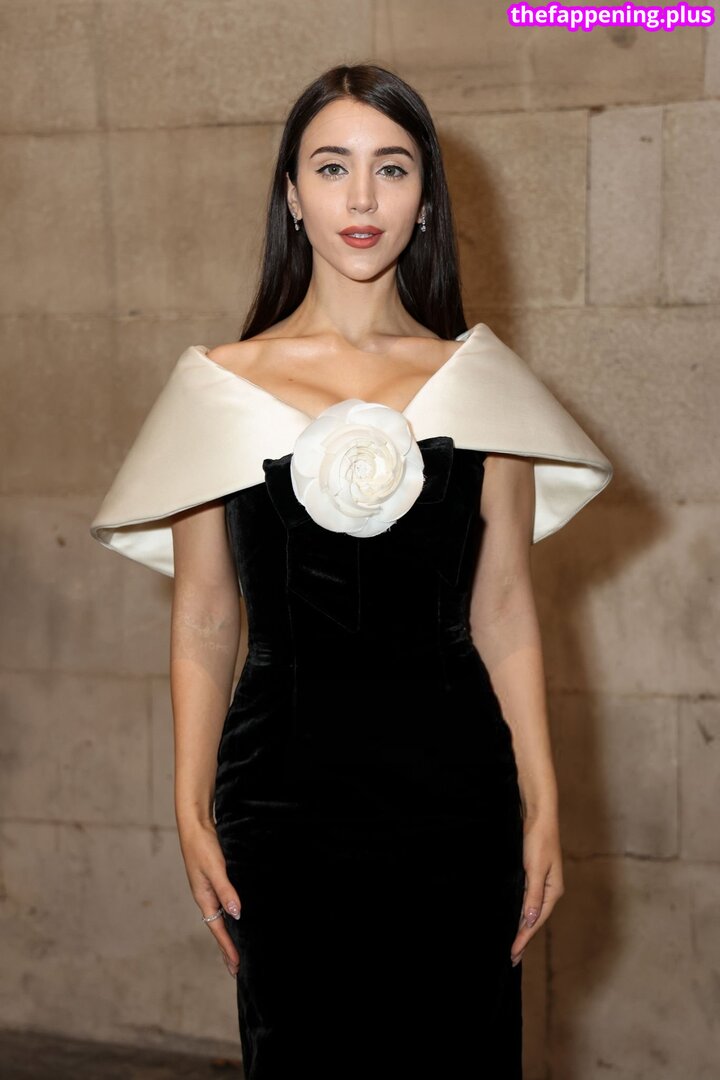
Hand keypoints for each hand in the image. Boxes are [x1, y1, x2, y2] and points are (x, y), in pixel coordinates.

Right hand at [177, 819, 242, 977]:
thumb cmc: (202, 845)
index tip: (237, 966)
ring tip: (239, 948)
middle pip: (218, 928)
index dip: (228, 948)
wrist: (195, 824)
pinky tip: (239, 916)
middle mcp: (207, 896)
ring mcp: (210, 888)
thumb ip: (225, 890)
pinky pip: (224, 902)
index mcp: (203, 898)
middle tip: (237, 968)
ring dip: (230, 932)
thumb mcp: (215, 868)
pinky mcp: (216, 878)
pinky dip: (231, 914)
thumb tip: (236, 914)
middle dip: (227, 947)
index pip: (218, 930)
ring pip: (222, 916)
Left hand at [510, 812, 563, 965]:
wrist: (538, 815)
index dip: (524, 938)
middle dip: (523, 938)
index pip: (535, 921)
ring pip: (529, 911)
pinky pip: (525, 899)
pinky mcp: (532, 874)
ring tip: (513, 945)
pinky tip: (513, 918)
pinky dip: (519, 911)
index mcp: (553, 891)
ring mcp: (541, 882)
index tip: (513, 954)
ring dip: (520, 927)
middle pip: (534, 919)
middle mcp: (549, 889)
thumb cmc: (538, 840)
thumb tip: (529, 921)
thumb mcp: (535, 869)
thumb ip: (533, 896)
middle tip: (511, 958)